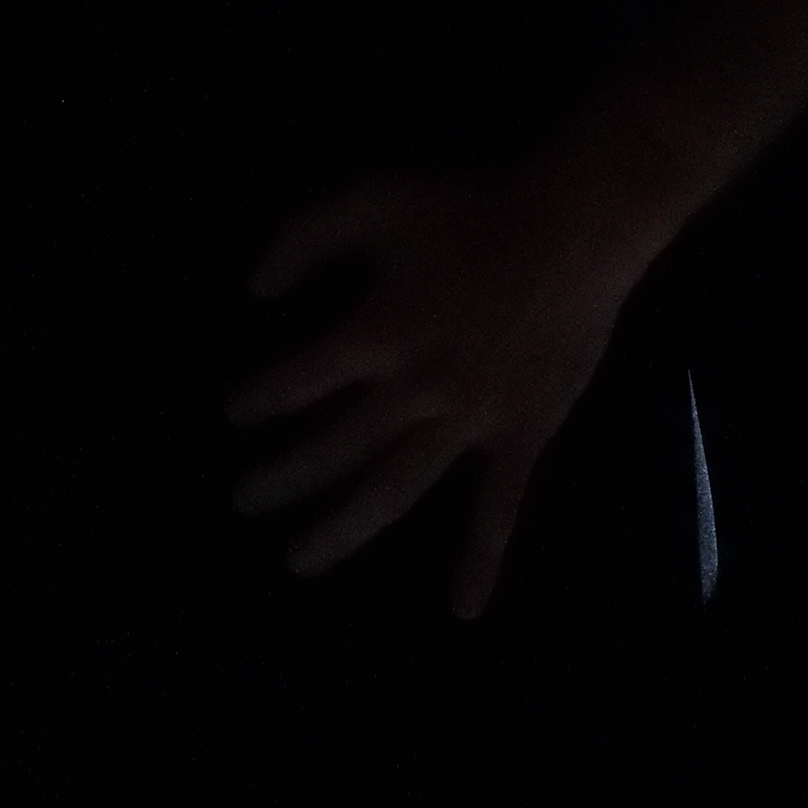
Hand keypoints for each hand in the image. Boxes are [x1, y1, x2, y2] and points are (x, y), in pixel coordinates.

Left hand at [230, 162, 657, 617]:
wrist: (572, 227)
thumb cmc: (469, 211)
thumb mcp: (372, 199)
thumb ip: (304, 237)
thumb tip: (255, 290)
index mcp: (375, 333)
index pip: (297, 383)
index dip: (259, 400)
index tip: (235, 416)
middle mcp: (412, 391)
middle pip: (332, 449)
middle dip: (281, 479)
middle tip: (243, 502)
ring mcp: (469, 423)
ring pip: (393, 490)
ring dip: (342, 529)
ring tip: (297, 561)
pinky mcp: (522, 437)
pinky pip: (498, 509)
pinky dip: (481, 559)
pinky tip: (461, 608)